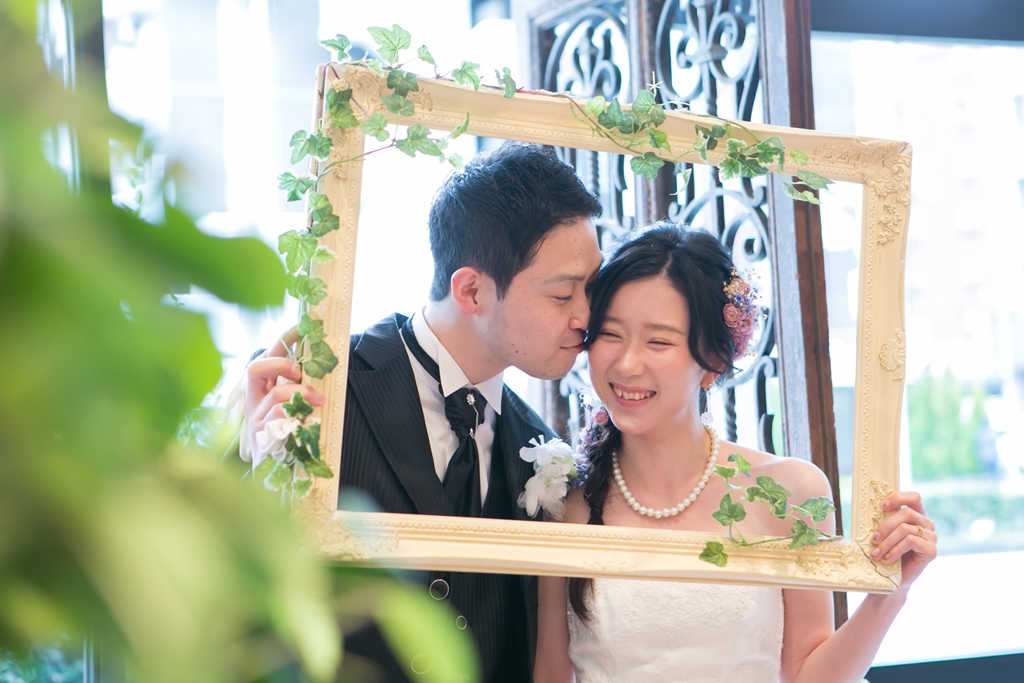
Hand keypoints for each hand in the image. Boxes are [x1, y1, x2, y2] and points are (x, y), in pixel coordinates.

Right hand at [244, 338, 323, 461]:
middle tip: (301, 374)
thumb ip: (299, 390)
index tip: (298, 327)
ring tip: (318, 401)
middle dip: (282, 365)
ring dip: (302, 393)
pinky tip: (308, 421)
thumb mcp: (295, 409)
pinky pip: (281, 416)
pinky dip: (298, 414)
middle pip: (255, 368)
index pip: (266, 359)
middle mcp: (253, 403)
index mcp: (260, 392)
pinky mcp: (261, 436)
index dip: (281, 341)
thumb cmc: (289, 439)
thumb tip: (318, 369)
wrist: (277, 477)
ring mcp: (254, 419)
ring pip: (276, 393)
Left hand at [870, 491, 936, 591]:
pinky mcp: (932, 550)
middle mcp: (927, 524)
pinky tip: (887, 559)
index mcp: (917, 515)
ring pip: (905, 529)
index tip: (881, 506)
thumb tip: (870, 510)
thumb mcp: (886, 534)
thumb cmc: (888, 553)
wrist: (895, 579)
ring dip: (887, 542)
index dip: (898, 498)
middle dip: (885, 526)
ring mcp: (931, 537)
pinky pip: (910, 542)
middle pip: (906, 513)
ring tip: (876, 554)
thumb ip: (884, 521)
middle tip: (873, 539)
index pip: (914, 498)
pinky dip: (895, 550)